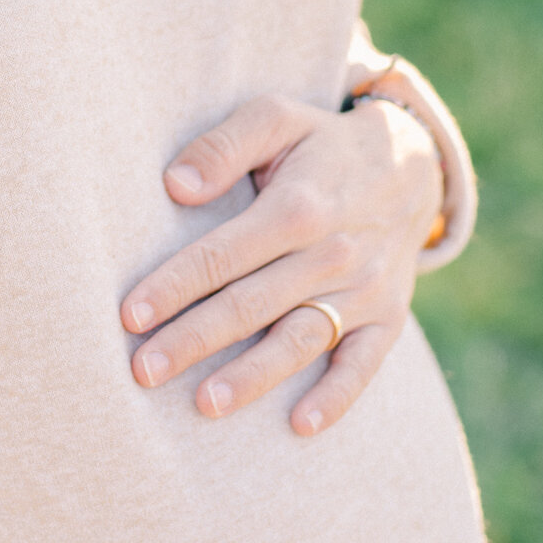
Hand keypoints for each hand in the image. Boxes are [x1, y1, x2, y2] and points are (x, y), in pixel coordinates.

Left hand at [121, 93, 443, 436]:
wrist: (413, 165)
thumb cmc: (322, 143)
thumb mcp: (277, 116)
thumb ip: (224, 145)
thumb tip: (177, 185)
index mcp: (297, 207)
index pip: (222, 255)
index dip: (174, 286)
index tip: (129, 315)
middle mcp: (331, 254)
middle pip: (249, 305)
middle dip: (193, 340)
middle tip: (143, 371)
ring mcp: (362, 291)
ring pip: (299, 341)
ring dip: (252, 376)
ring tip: (204, 404)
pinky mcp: (387, 318)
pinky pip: (364, 364)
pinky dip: (337, 397)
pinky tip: (300, 425)